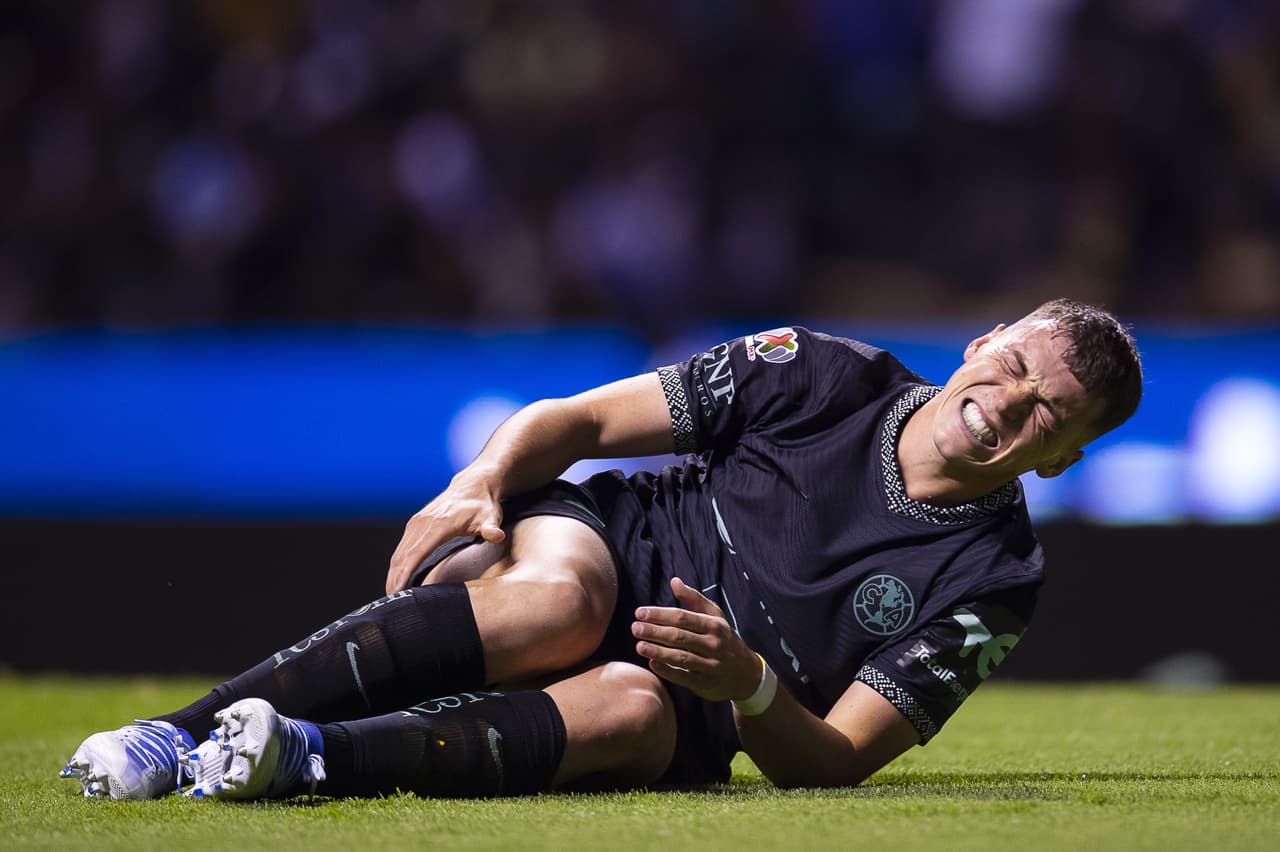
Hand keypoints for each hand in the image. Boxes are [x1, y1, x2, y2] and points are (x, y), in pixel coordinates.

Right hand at [385, 471, 505, 593]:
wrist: (473, 484)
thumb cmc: (482, 505)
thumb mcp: (490, 517)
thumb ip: (491, 529)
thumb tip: (496, 535)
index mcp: (438, 524)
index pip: (415, 554)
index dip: (403, 574)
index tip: (396, 593)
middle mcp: (422, 523)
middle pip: (401, 557)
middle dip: (394, 581)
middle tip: (391, 606)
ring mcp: (416, 523)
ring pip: (398, 554)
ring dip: (392, 575)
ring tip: (392, 598)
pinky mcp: (415, 525)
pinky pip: (401, 549)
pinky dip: (397, 566)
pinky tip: (397, 580)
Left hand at [632, 577, 762, 701]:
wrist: (747, 674)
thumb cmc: (725, 639)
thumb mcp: (715, 617)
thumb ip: (694, 599)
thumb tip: (674, 581)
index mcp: (714, 625)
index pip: (682, 617)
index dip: (660, 614)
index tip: (640, 612)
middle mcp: (714, 644)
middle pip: (680, 636)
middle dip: (655, 631)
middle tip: (635, 628)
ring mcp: (711, 665)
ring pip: (681, 657)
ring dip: (658, 651)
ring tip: (639, 646)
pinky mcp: (706, 683)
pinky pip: (685, 677)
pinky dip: (668, 671)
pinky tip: (652, 663)